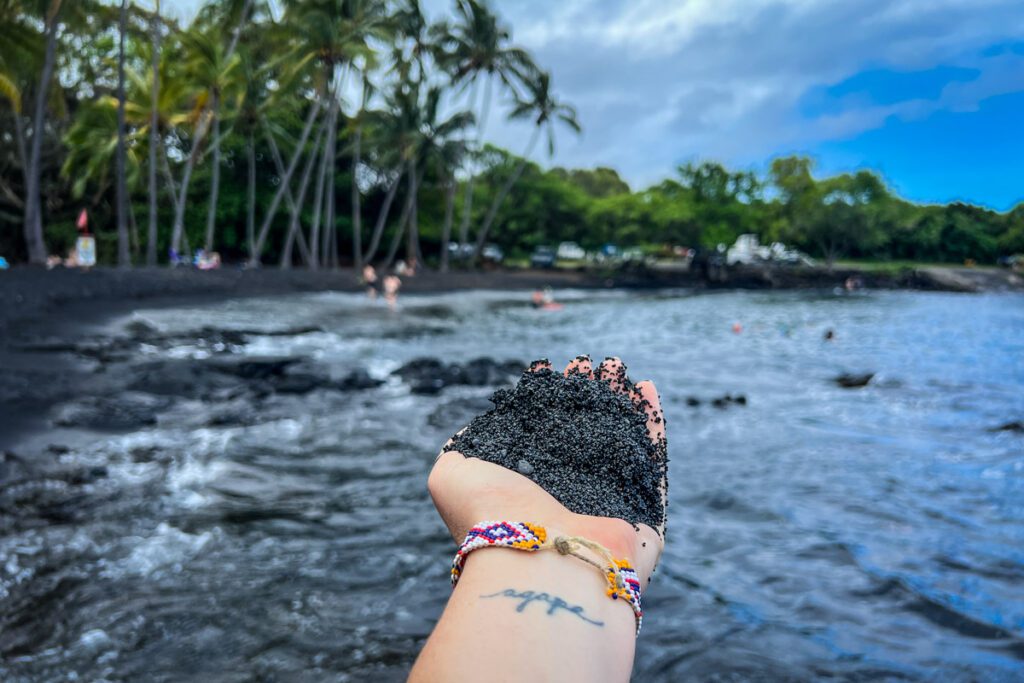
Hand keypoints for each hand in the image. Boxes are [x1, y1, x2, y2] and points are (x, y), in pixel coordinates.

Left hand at [428, 356, 666, 584]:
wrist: (540, 561)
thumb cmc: (492, 516)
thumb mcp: (451, 477)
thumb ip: (458, 449)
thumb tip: (478, 428)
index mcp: (527, 494)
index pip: (541, 437)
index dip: (546, 401)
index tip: (550, 368)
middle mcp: (567, 501)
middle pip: (582, 436)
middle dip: (586, 396)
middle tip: (588, 363)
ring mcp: (608, 508)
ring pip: (619, 444)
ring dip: (619, 402)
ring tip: (616, 365)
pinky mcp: (645, 517)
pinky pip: (654, 464)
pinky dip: (652, 425)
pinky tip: (645, 387)